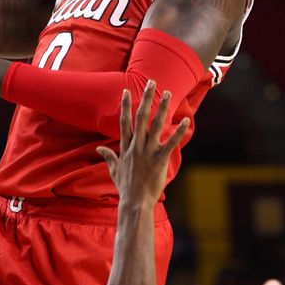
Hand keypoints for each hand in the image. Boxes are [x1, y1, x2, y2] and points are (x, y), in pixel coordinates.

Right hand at [97, 82, 189, 210]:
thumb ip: (108, 156)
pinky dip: (179, 132)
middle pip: (141, 117)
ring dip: (162, 108)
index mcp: (125, 147)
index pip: (125, 121)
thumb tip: (99, 148)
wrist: (134, 201)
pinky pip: (171, 143)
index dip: (126, 105)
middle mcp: (136, 145)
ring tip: (168, 94)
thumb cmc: (125, 187)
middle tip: (152, 83)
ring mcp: (147, 152)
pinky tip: (185, 121)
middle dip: (146, 98)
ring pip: (155, 125)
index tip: (127, 91)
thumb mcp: (113, 169)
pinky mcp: (159, 160)